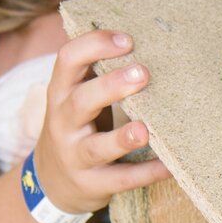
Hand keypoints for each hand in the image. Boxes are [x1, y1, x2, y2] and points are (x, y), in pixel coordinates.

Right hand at [33, 30, 171, 213]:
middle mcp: (64, 123)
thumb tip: (150, 38)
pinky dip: (147, 172)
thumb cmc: (77, 126)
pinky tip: (171, 165)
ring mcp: (76, 156)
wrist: (51, 183)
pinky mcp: (93, 184)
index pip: (67, 60)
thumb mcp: (76, 96)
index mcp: (62, 92)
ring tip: (145, 129)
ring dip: (122, 138)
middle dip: (111, 86)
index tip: (127, 39)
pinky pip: (122, 179)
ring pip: (96, 147)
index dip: (94, 46)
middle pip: (81, 101)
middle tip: (143, 73)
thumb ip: (100, 72)